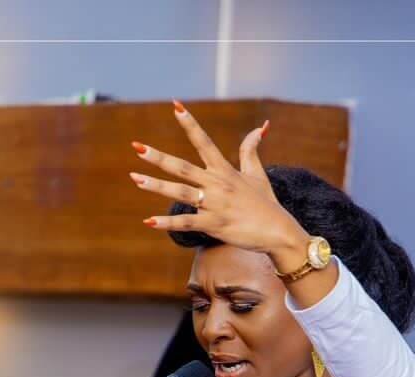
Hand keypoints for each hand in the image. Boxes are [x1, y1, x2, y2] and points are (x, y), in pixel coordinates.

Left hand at [128, 100, 304, 258]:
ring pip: (180, 193)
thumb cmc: (267, 203)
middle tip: (137, 147)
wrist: (279, 232)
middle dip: (159, 157)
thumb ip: (251, 149)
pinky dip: (167, 223)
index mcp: (224, 170)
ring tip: (136, 178)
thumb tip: (261, 126)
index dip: (189, 123)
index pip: (204, 142)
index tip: (175, 105)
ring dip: (156, 186)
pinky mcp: (214, 225)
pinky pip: (186, 223)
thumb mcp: (258, 173)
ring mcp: (215, 205)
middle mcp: (217, 185)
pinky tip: (149, 221)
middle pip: (182, 167)